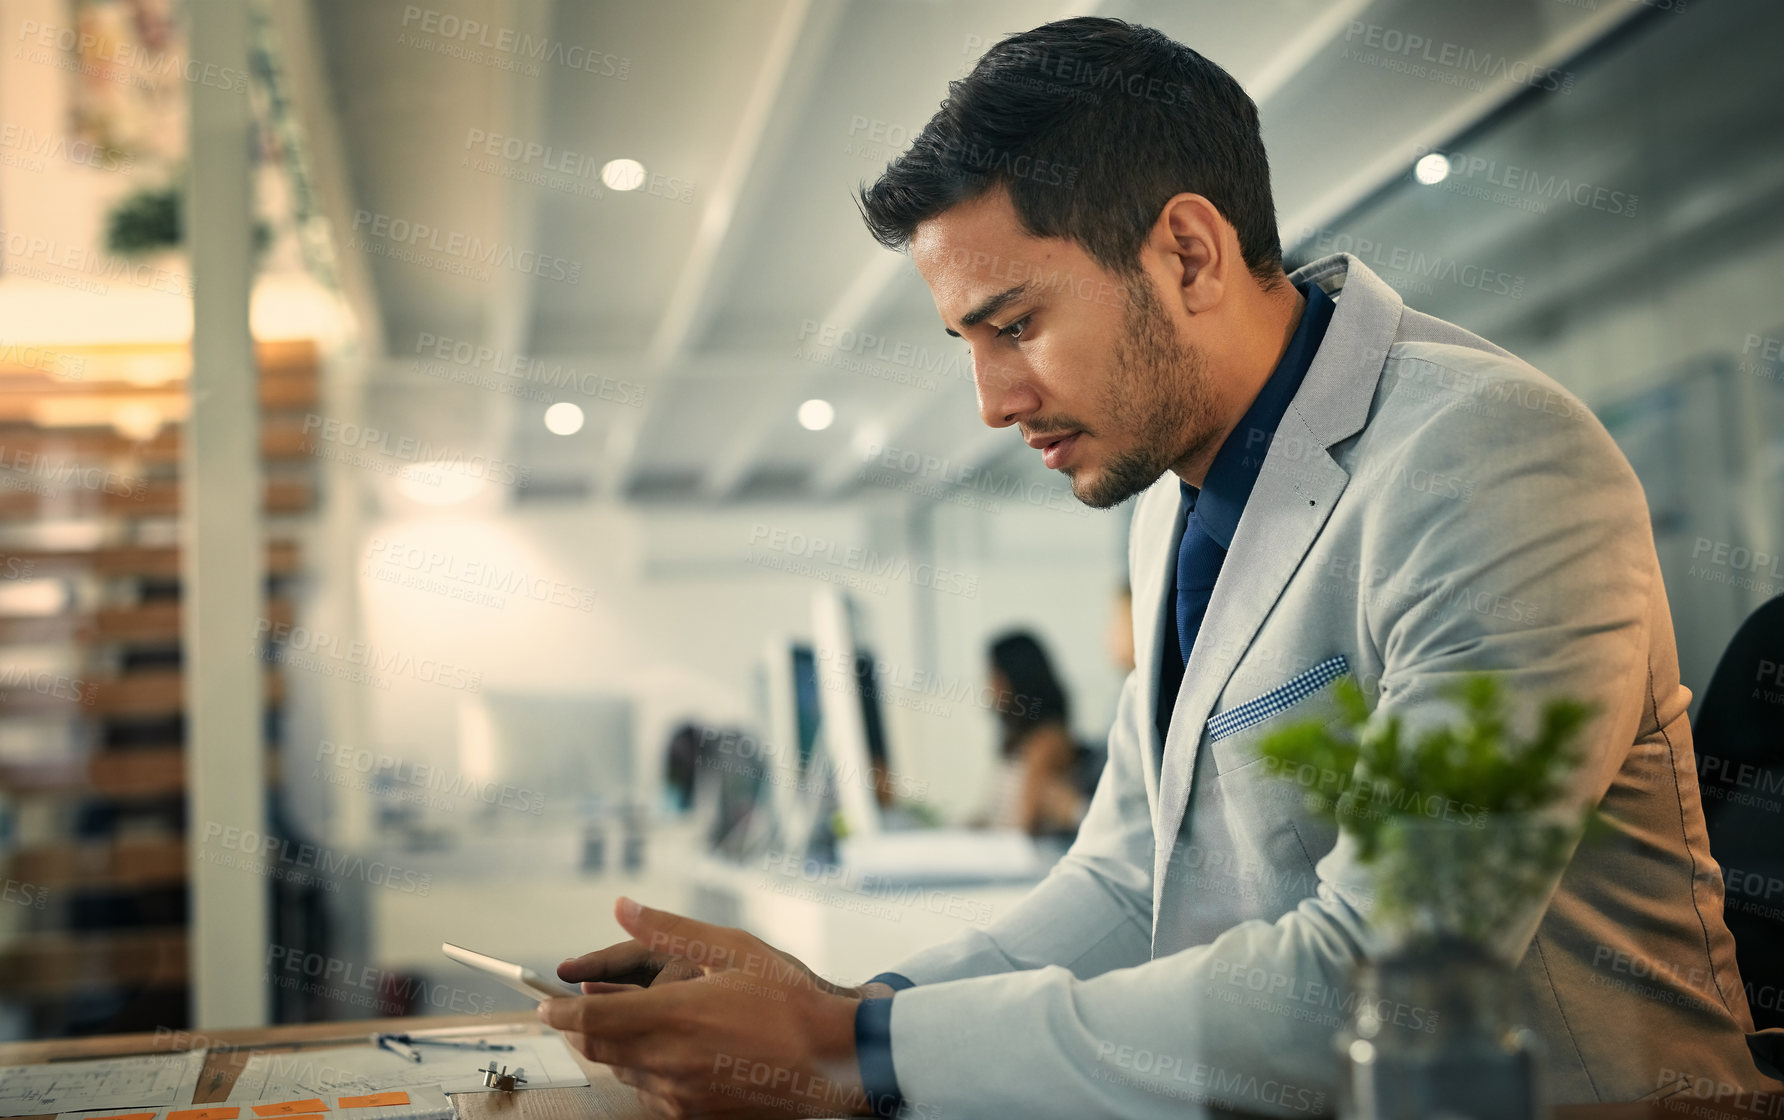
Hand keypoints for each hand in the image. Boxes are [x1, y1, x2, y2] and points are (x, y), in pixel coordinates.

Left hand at [541, 898, 871, 1117]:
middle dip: (581, 1028)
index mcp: (672, 1014)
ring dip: (617, 1050)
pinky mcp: (694, 1115)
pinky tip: (675, 1053)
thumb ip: (670, 928)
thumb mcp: (733, 949)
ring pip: (623, 1072)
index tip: (544, 1002)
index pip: (588, 1019)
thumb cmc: (789, 1001)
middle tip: (579, 1009)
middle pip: (597, 1050)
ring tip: (637, 1025)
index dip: (557, 1012)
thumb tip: (623, 906)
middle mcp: (668, 1060)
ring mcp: (680, 1094)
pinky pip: (652, 1094)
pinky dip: (649, 1072)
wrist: (835, 1062)